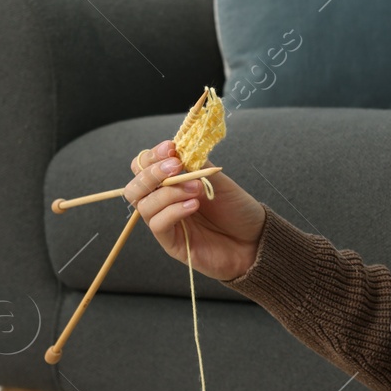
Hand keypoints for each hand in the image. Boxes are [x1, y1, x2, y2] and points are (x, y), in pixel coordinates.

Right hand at [125, 139, 267, 280]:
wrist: (254, 239)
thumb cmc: (237, 209)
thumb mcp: (218, 180)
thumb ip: (196, 165)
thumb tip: (180, 148)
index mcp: (171, 184)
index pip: (144, 168)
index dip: (152, 156)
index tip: (170, 148)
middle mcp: (164, 203)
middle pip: (135, 187)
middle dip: (152, 173)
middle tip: (175, 166)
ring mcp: (166, 223)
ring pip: (144, 205)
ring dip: (169, 192)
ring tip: (196, 188)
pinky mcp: (171, 242)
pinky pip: (158, 224)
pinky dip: (173, 211)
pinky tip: (193, 205)